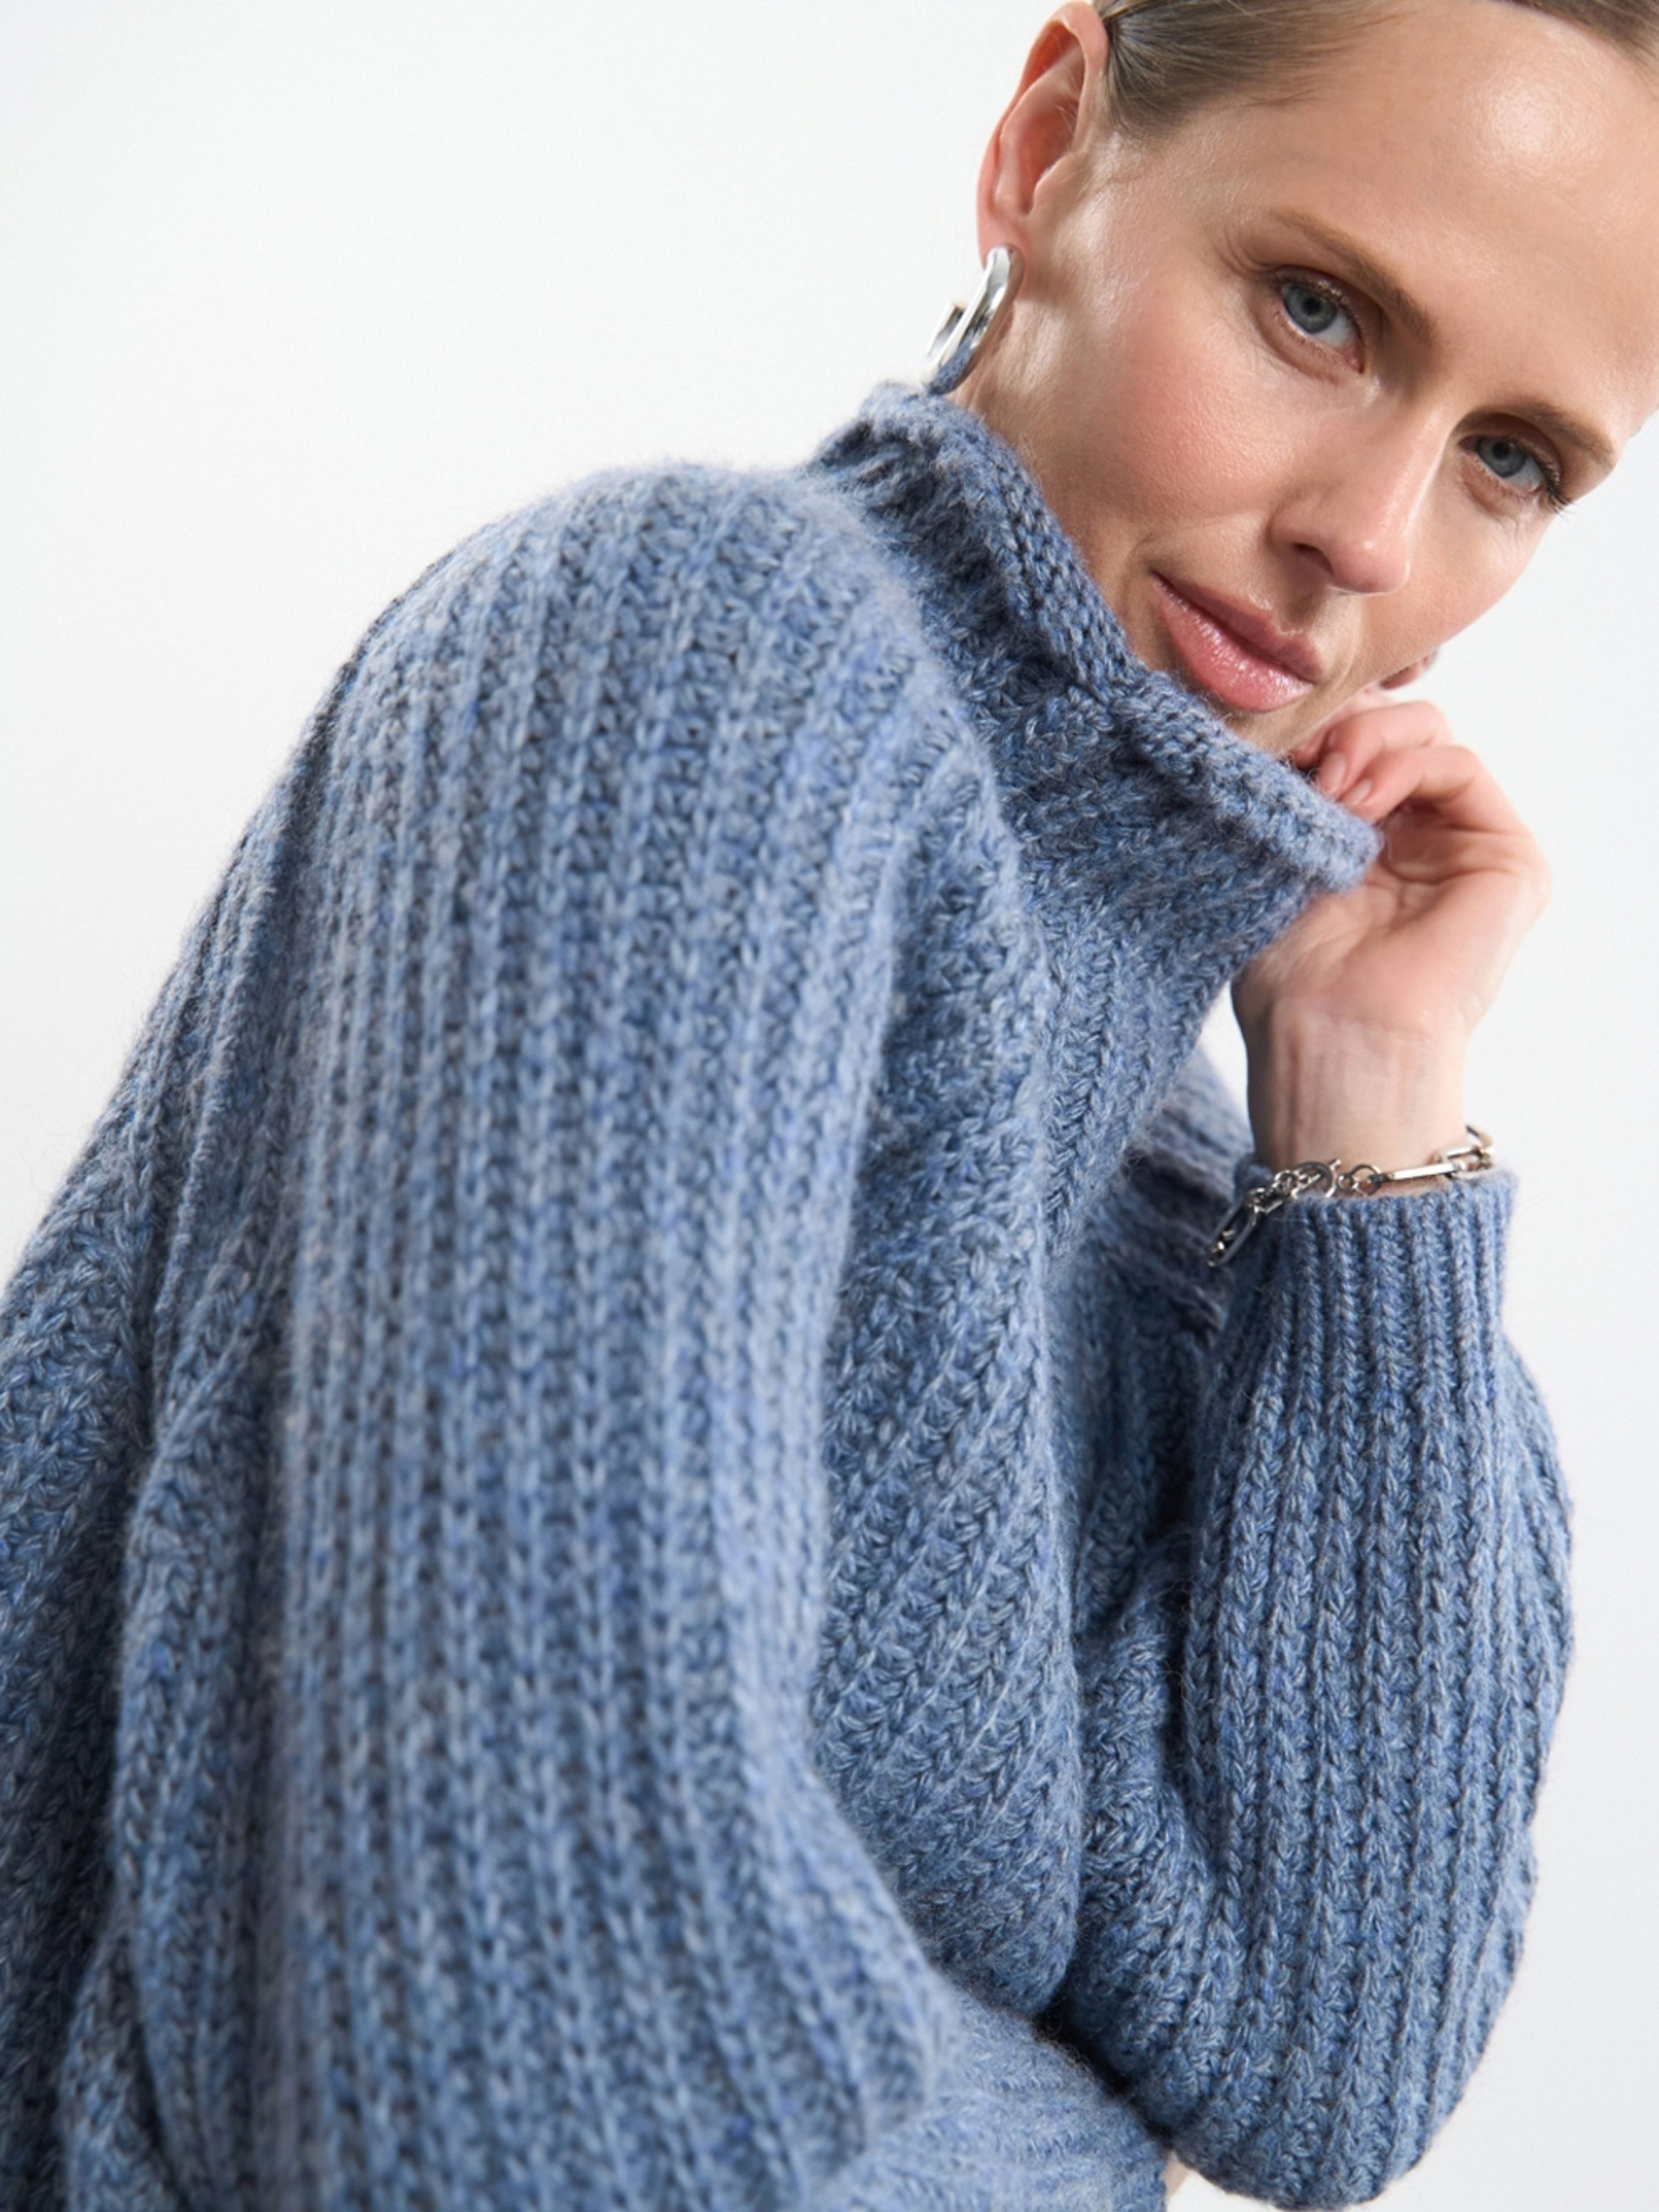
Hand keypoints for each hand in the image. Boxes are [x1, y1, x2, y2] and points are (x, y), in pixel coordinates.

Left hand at [1232, 685, 1548, 1173]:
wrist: (1330, 1040)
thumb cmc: (1289, 979)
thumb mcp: (1278, 862)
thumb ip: (1295, 789)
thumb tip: (1291, 719)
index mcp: (1368, 841)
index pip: (1351, 741)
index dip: (1312, 728)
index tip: (1264, 746)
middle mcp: (1423, 840)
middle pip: (1395, 725)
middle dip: (1341, 726)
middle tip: (1299, 759)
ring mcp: (1469, 847)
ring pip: (1429, 732)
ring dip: (1366, 742)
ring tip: (1325, 785)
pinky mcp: (1510, 859)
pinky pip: (1460, 765)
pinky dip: (1402, 765)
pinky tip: (1356, 799)